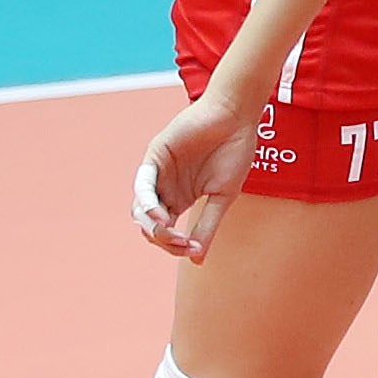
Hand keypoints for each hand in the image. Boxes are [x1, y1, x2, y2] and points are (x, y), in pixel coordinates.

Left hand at [135, 88, 259, 258]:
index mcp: (180, 198)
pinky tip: (160, 215)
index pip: (166, 231)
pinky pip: (143, 184)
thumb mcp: (223, 197)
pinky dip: (148, 202)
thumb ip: (207, 226)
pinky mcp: (155, 157)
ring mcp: (158, 173)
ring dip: (153, 226)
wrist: (236, 118)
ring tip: (171, 232)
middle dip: (163, 240)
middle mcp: (166, 188)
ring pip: (142, 208)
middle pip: (150, 224)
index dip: (175, 245)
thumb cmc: (234, 152)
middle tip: (183, 243)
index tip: (193, 250)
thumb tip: (196, 260)